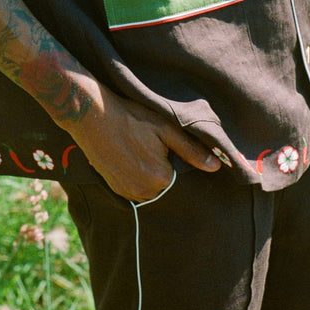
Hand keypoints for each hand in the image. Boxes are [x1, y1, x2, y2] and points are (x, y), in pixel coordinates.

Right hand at [66, 81, 220, 201]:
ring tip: (137, 148)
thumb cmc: (132, 118)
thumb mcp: (166, 128)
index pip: (181, 175)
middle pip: (165, 183)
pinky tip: (128, 156)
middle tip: (149, 144)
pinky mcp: (114, 189)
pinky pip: (135, 188)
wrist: (93, 116)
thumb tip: (216, 167)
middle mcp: (144, 192)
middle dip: (163, 167)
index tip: (163, 144)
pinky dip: (135, 176)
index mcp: (160, 178)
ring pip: (150, 187)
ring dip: (149, 173)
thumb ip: (192, 150)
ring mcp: (127, 192)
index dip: (175, 158)